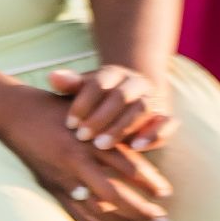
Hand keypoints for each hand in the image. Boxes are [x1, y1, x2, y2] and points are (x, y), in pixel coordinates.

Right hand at [0, 85, 171, 220]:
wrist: (12, 112)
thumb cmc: (54, 108)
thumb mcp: (87, 111)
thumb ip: (111, 131)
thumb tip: (142, 154)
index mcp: (88, 138)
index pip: (127, 164)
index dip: (149, 180)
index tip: (166, 192)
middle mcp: (76, 160)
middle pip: (115, 193)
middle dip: (142, 210)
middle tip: (162, 219)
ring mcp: (61, 177)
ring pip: (97, 209)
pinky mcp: (51, 187)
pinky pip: (77, 214)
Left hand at [46, 64, 175, 154]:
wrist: (131, 97)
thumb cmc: (98, 98)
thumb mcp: (82, 89)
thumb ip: (70, 85)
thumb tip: (52, 77)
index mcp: (114, 73)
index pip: (99, 84)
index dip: (83, 103)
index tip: (70, 124)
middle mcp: (136, 82)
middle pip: (120, 97)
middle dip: (100, 118)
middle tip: (82, 137)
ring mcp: (153, 98)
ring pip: (142, 109)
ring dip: (122, 128)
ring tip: (102, 145)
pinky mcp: (166, 116)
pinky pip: (167, 123)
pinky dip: (154, 134)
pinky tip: (136, 147)